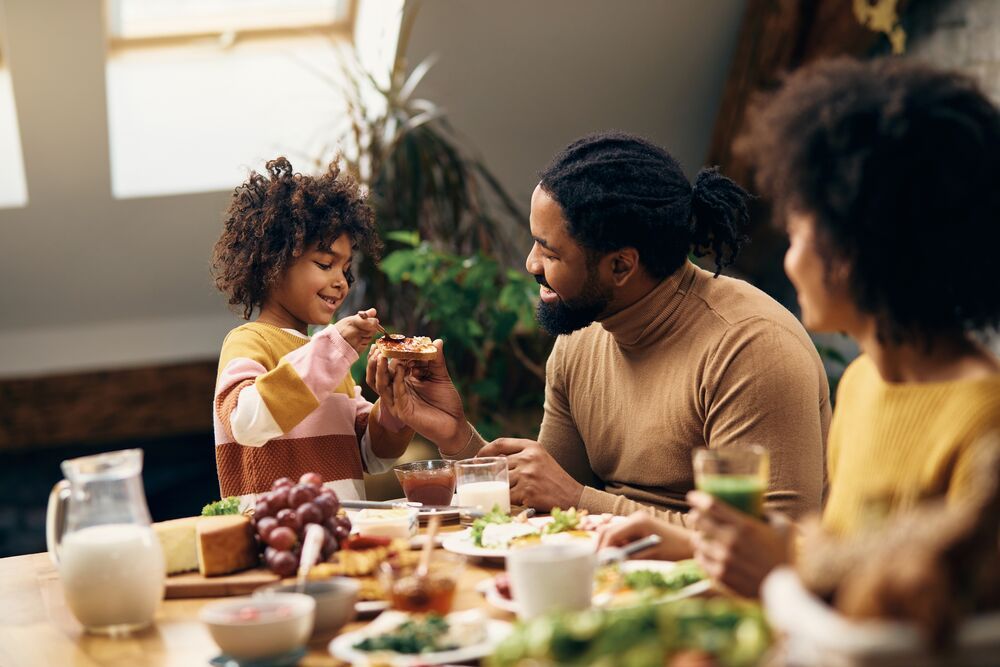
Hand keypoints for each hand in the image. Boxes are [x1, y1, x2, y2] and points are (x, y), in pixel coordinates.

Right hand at [335, 308, 379, 353]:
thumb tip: (374, 311)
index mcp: (353, 322)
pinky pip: (366, 345)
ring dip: (367, 337)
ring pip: (370, 339)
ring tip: (357, 335)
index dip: (374, 322)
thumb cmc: (340, 329)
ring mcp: (356, 342)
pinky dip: (363, 343)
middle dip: (370, 330)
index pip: (373, 323)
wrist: (330, 343)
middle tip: (363, 329)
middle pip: (372, 331)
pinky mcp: (357, 350)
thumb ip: (364, 315)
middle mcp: (355, 332)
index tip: (372, 322)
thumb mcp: (349, 319)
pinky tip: (356, 341)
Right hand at [367, 339, 470, 453]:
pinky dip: (397, 380)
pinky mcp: (403, 412)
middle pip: (381, 374)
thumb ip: (436, 360)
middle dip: (378, 359)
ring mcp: (398, 402)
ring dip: (381, 370)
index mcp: (404, 381)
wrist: (455, 423)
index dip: (391, 353)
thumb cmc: (446, 400)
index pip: (392, 365)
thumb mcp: (440, 376)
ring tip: (382, 355)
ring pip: (382, 385)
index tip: (390, 339)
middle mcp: (398, 391)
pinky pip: (396, 394)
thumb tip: (437, 340)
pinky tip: (400, 368)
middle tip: (378, 345)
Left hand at [477, 438, 582, 511]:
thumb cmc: (554, 479)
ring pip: (501, 481)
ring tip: (500, 493)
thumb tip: (494, 459)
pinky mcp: (527, 492)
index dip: (485, 450)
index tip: (478, 458)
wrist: (572, 496)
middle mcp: (529, 458)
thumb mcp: (540, 458)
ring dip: (499, 489)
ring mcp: (527, 475)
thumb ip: (521, 455)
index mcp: (532, 446)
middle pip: (498, 464)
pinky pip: (507, 496)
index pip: (501, 443)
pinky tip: (509, 502)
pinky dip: (506, 500)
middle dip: (490, 474)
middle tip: (484, 481)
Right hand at [596, 511, 694, 561]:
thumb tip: (609, 563)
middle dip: (602, 547)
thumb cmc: (675, 551)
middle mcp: (634, 518)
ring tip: (609, 564)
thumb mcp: (651, 556)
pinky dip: (618, 547)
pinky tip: (621, 558)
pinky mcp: (638, 528)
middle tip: (598, 565)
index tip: (597, 564)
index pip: (611, 533)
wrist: (692, 545)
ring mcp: (636, 522)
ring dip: (610, 548)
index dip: (602, 549)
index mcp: (638, 521)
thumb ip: (629, 557)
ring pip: (613, 534)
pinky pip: (621, 537)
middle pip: (608, 531)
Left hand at [686, 490, 792, 597]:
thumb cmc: (786, 555)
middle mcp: (731, 541)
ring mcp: (724, 559)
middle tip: (696, 516)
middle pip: (699, 521)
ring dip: (697, 537)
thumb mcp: (784, 528)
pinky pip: (701, 560)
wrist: (786, 589)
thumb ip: (770, 514)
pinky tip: (705, 553)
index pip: (712, 506)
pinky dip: (701, 555)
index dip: (698, 498)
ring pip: (697, 542)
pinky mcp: (721, 575)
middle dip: (695, 516)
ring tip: (701, 537)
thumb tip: (758, 507)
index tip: (692, 496)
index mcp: (745, 526)